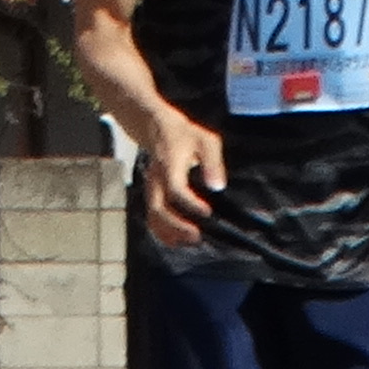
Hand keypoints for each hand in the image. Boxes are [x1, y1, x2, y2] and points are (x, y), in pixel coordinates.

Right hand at [132, 103, 228, 251]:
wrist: (155, 127)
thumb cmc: (184, 134)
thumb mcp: (205, 140)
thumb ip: (212, 162)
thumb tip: (217, 186)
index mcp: (169, 165)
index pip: (175, 189)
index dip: (190, 204)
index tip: (207, 213)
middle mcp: (156, 179)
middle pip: (159, 207)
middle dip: (176, 225)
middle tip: (197, 236)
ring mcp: (151, 187)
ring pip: (153, 215)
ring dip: (169, 231)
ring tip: (189, 241)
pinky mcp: (150, 193)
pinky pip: (151, 216)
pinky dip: (161, 231)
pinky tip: (175, 241)